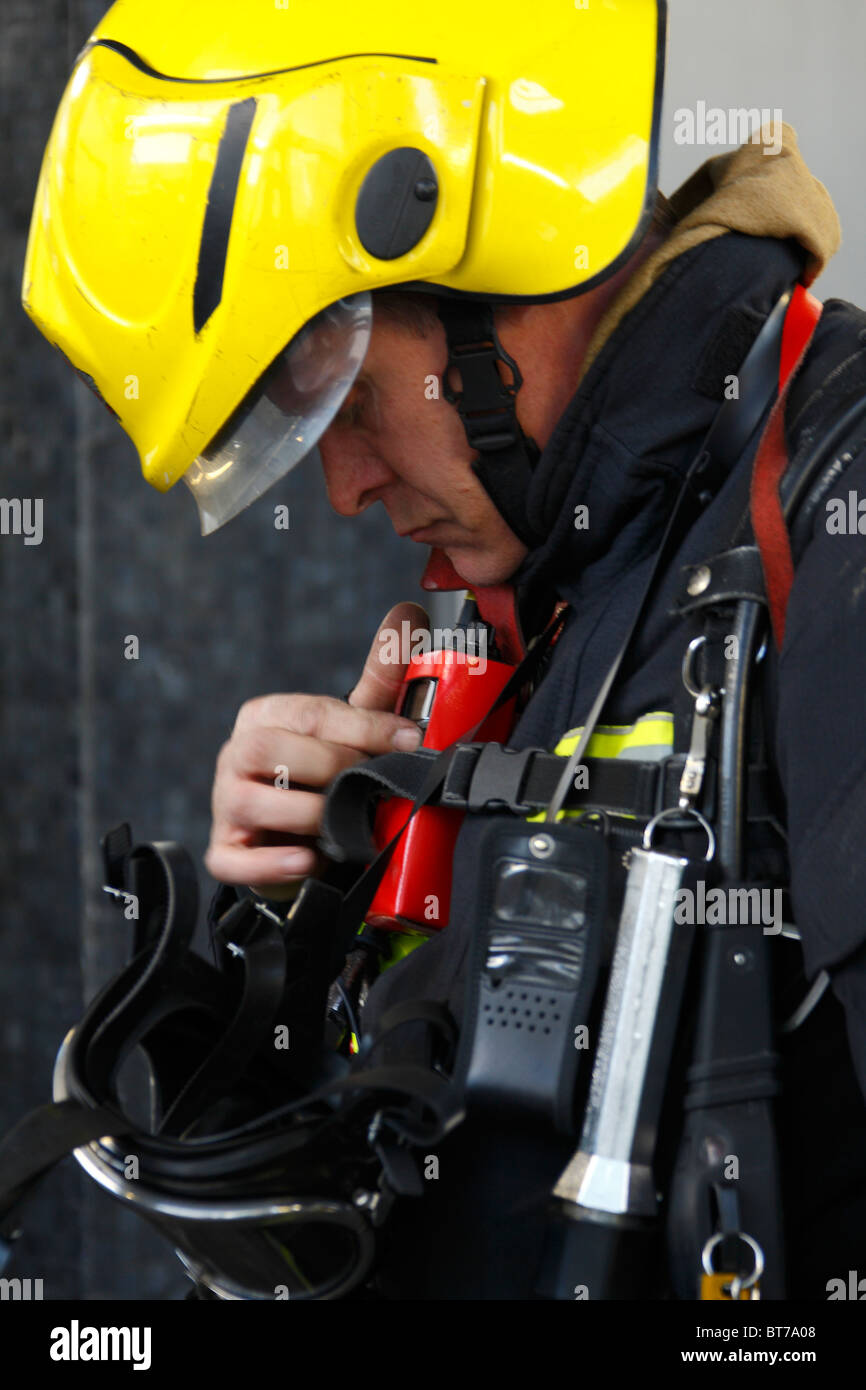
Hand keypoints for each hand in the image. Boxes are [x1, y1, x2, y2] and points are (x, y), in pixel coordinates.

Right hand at [205, 602, 429, 896]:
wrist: (308, 838)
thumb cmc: (328, 775)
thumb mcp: (355, 725)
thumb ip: (382, 675)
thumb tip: (410, 612)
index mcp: (267, 716)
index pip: (310, 712)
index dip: (366, 727)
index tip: (409, 740)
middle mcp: (237, 753)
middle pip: (270, 751)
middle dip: (332, 768)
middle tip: (374, 784)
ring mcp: (225, 803)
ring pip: (250, 803)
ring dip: (308, 816)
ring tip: (344, 826)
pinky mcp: (225, 851)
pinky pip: (234, 859)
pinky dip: (272, 864)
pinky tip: (307, 861)